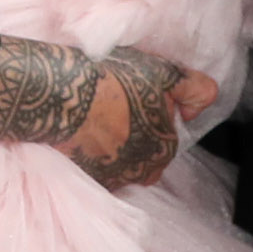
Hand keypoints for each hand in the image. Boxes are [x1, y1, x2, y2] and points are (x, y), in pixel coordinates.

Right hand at [0, 38, 219, 189]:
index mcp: (165, 146)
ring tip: (92, 123)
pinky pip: (95, 171)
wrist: (54, 94)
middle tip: (111, 110)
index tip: (131, 99)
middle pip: (144, 155)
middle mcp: (142, 170)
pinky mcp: (82, 180)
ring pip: (120, 165)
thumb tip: (199, 109)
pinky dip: (90, 158)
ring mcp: (111, 178)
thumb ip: (195, 90)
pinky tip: (78, 136)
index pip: (166, 137)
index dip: (151, 115)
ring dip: (112, 150)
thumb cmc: (109, 78)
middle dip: (133, 137)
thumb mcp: (163, 71)